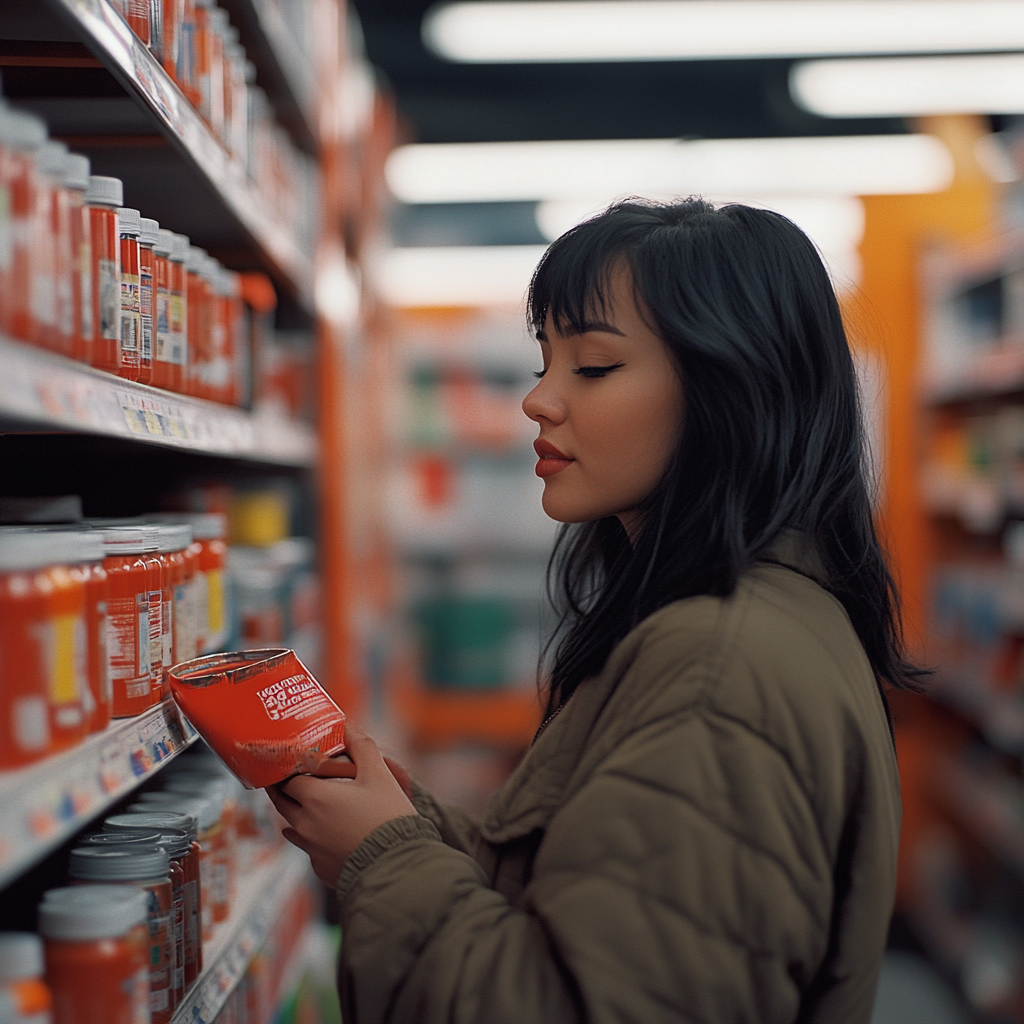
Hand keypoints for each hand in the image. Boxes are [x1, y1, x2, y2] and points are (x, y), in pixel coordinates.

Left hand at [266, 723, 416, 887]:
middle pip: (282, 803)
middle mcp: (304, 825)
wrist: (398, 866)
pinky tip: (322, 832)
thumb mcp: (378, 774)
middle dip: (283, 789)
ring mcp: (311, 850)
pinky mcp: (321, 868)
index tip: (290, 762)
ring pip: (292, 827)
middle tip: (288, 778)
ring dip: (295, 813)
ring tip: (303, 803)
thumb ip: (361, 746)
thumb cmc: (388, 817)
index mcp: (314, 799)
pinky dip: (311, 837)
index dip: (287, 769)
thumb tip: (348, 725)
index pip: (286, 780)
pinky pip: (308, 848)